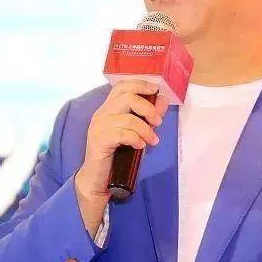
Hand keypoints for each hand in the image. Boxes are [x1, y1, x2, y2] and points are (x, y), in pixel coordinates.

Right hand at [76, 79, 168, 198]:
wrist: (98, 178)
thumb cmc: (117, 153)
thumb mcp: (136, 131)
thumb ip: (148, 115)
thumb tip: (163, 100)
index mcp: (108, 108)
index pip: (122, 86)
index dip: (140, 84)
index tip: (155, 90)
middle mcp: (101, 114)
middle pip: (127, 97)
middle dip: (148, 108)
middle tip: (158, 122)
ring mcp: (98, 127)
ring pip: (128, 118)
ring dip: (146, 129)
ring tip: (153, 140)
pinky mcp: (99, 141)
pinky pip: (122, 134)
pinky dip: (136, 139)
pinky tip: (140, 146)